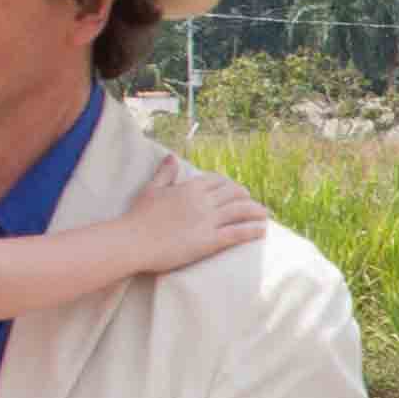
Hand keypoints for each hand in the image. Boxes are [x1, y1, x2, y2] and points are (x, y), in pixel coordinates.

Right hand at [117, 159, 274, 275]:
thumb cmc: (139, 216)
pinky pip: (237, 233)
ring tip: (265, 214)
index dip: (229, 185)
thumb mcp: (152, 189)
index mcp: (190, 187)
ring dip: (256, 212)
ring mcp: (207, 220)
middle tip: (253, 203)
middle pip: (233, 194)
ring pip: (240, 211)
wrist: (133, 240)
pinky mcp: (209, 240)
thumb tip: (171, 157)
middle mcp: (202, 201)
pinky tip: (262, 231)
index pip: (218, 181)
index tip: (235, 190)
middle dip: (246, 198)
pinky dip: (252, 231)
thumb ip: (165, 173)